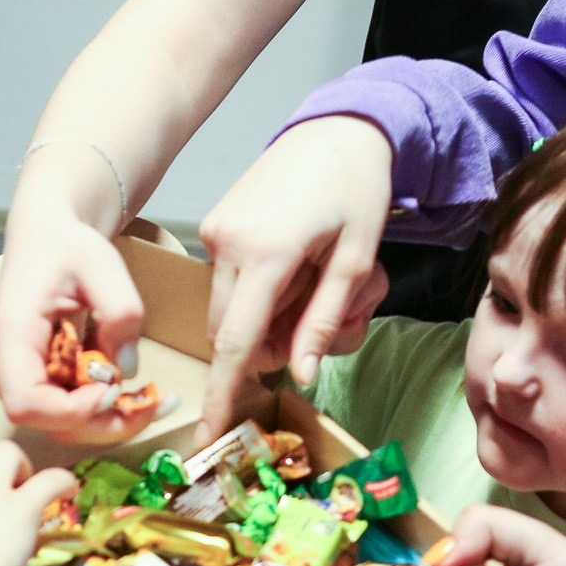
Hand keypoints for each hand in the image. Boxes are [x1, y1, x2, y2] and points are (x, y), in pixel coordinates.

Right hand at [0, 197, 148, 443]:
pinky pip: (66, 412)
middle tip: (156, 403)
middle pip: (49, 423)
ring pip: (61, 424)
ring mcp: (12, 379)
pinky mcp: (31, 383)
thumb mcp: (102, 265)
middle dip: (106, 422)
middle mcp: (0, 366)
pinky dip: (104, 410)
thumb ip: (119, 312)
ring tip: (154, 399)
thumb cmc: (68, 248)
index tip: (113, 390)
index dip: (72, 412)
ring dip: (110, 420)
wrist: (46, 239)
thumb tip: (127, 371)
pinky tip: (135, 394)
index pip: (26, 403)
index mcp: (10, 334)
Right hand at [196, 114, 394, 435]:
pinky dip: (255, 292)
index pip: (235, 343)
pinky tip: (294, 263)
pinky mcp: (214, 224)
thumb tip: (297, 376)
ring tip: (312, 282)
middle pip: (229, 333)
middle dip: (265, 348)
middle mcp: (228, 243)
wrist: (337, 130)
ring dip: (262, 318)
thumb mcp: (357, 262)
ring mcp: (215, 231)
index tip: (207, 436)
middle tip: (319, 321)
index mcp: (266, 253)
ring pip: (226, 310)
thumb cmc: (357, 191)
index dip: (222, 395)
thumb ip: (323, 322)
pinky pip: (225, 282)